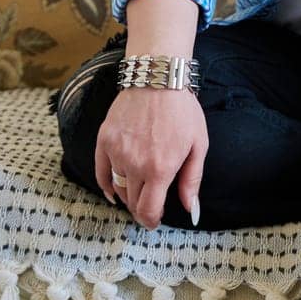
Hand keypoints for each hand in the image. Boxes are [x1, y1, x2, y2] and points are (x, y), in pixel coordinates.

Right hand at [94, 87, 206, 228]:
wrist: (158, 78)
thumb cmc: (182, 110)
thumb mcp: (199, 144)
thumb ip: (192, 180)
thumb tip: (191, 210)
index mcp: (160, 169)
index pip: (148, 211)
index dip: (152, 221)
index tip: (155, 221)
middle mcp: (135, 165)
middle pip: (133, 202)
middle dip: (142, 209)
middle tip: (150, 205)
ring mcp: (117, 153)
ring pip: (117, 189)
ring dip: (128, 196)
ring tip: (139, 191)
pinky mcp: (104, 141)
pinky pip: (101, 173)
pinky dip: (106, 186)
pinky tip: (113, 190)